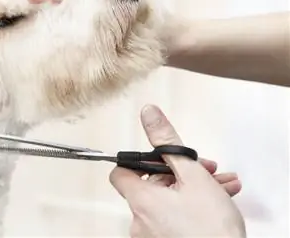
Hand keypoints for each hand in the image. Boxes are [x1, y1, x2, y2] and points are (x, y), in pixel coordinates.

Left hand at [110, 105, 245, 237]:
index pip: (121, 172)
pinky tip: (217, 200)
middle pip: (151, 185)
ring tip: (220, 184)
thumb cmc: (212, 230)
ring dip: (192, 188)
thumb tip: (149, 116)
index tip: (155, 156)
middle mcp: (140, 220)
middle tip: (204, 169)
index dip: (138, 160)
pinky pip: (174, 218)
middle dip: (180, 172)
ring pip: (168, 201)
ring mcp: (152, 235)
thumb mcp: (192, 175)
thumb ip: (168, 142)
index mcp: (141, 200)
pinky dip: (190, 207)